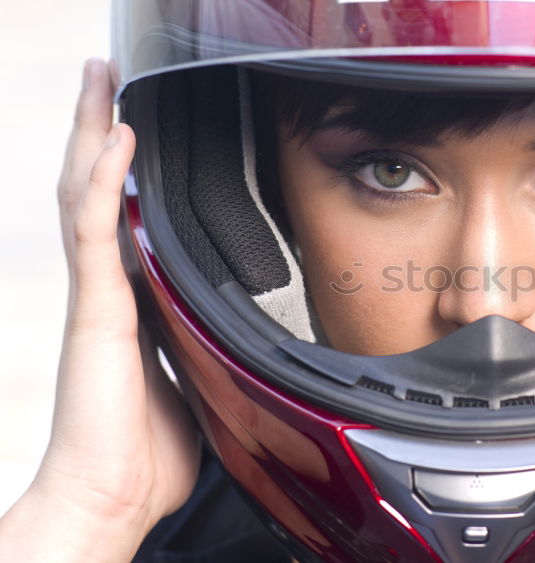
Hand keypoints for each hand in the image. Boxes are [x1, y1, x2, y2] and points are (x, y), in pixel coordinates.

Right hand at [0, 59, 199, 560]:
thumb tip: (239, 339)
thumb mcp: (196, 382)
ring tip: (100, 79)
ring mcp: (97, 294)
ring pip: (85, 193)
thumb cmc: (147, 452)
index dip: (127, 171)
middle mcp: (108, 289)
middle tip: (106, 77)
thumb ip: (208, 346)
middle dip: (99, 129)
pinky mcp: (94, 309)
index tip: (140, 129)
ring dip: (93, 132)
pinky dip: (104, 180)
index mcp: (131, 302)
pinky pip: (94, 230)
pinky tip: (116, 138)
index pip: (126, 217)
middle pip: (96, 190)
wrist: (114, 497)